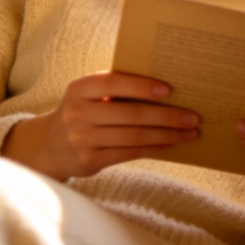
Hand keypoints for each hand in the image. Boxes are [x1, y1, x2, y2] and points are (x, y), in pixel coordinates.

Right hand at [2, 71, 197, 180]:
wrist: (51, 145)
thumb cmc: (84, 111)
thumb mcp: (90, 94)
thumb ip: (116, 88)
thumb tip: (167, 88)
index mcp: (79, 88)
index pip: (113, 83)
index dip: (141, 86)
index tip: (169, 90)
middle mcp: (77, 113)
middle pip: (130, 114)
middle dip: (166, 115)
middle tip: (193, 116)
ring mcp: (82, 139)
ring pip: (134, 136)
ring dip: (167, 134)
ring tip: (190, 132)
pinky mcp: (89, 161)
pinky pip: (130, 153)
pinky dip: (155, 148)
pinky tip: (172, 144)